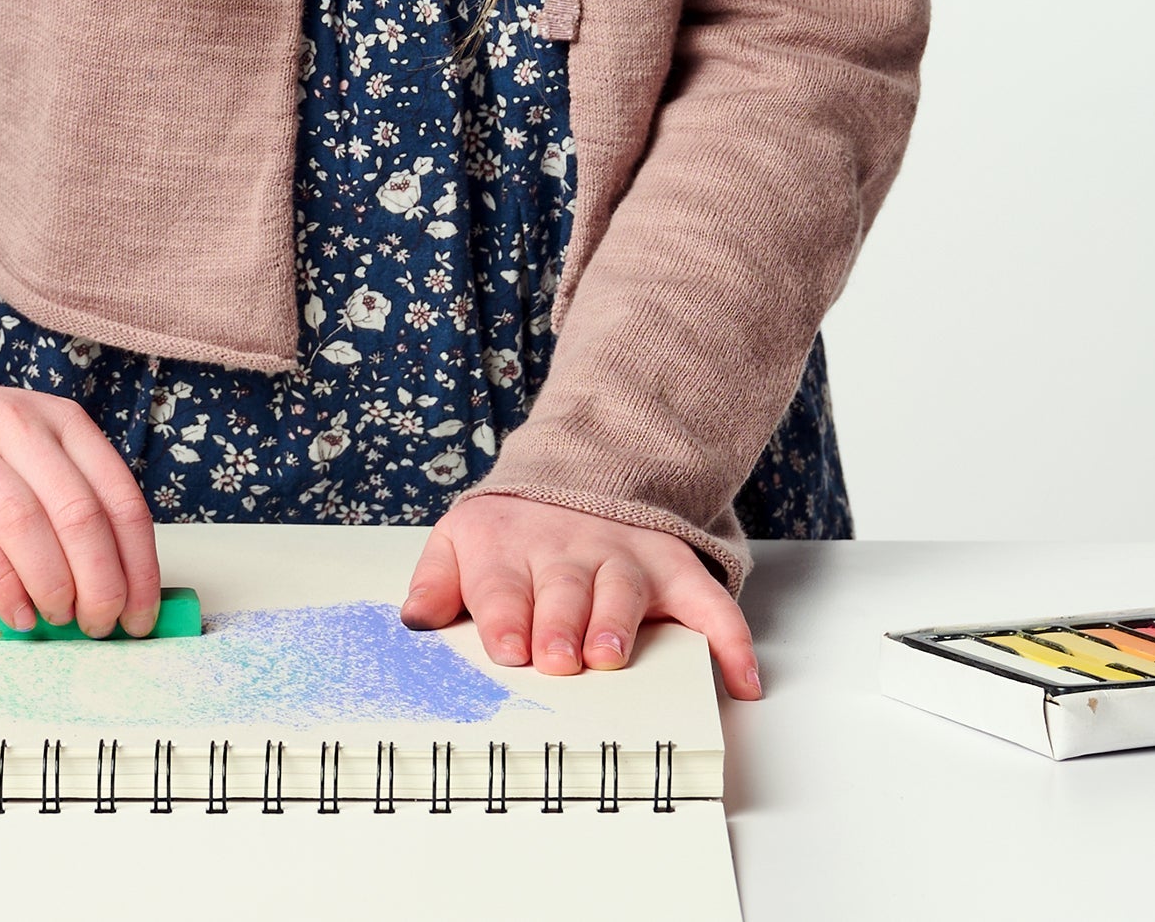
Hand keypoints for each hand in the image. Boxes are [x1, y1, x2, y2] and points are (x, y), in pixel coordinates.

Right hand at [0, 364, 160, 639]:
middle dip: (102, 583)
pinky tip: (17, 614)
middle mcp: (17, 426)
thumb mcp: (27, 449)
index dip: (139, 565)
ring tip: (59, 619)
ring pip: (28, 526)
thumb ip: (67, 499)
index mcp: (59, 419)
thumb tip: (116, 582)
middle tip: (102, 624)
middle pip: (79, 514)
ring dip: (54, 587)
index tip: (143, 612)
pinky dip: (3, 587)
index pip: (119, 497)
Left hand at [400, 492, 761, 700]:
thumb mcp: (460, 541)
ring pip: (623, 588)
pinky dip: (729, 638)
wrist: (574, 474)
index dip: (506, 617)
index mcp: (510, 550)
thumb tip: (414, 621)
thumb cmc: (510, 533)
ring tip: (612, 655)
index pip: (503, 587)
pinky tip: (740, 680)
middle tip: (560, 658)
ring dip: (619, 621)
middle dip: (561, 624)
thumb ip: (435, 582)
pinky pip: (706, 599)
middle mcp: (567, 551)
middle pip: (563, 589)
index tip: (507, 647)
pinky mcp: (670, 564)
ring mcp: (622, 555)